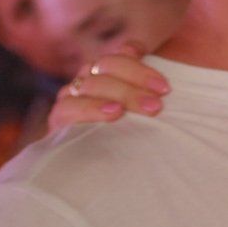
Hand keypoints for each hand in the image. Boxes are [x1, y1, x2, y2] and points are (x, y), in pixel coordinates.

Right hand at [46, 40, 169, 133]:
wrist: (90, 172)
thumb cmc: (127, 136)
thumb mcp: (142, 111)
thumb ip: (150, 91)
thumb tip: (168, 83)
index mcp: (108, 70)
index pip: (123, 54)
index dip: (142, 65)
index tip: (164, 87)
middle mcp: (88, 78)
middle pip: (109, 64)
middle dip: (138, 79)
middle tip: (160, 100)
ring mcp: (71, 96)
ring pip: (92, 82)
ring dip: (122, 93)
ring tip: (146, 108)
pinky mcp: (59, 118)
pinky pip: (70, 106)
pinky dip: (93, 107)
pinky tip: (114, 113)